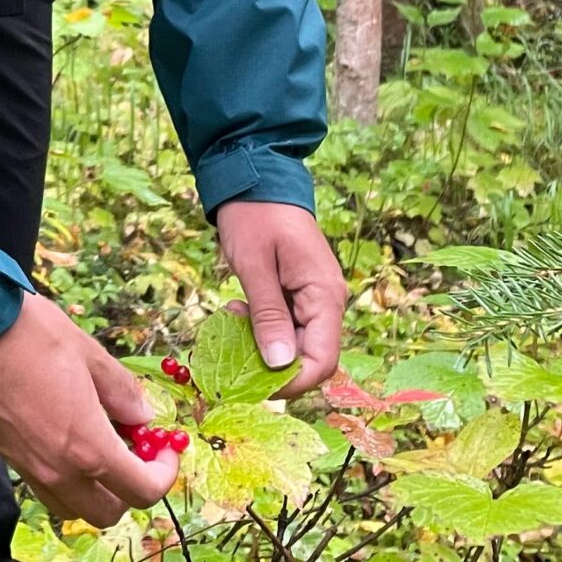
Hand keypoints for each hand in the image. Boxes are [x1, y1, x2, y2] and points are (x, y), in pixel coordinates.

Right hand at [0, 292, 179, 525]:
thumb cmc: (31, 335)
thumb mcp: (91, 355)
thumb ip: (123, 393)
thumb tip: (143, 417)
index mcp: (89, 447)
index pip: (142, 491)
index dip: (164, 474)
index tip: (165, 448)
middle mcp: (59, 470)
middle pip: (109, 511)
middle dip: (132, 487)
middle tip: (137, 449)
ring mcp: (30, 468)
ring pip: (75, 507)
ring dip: (98, 490)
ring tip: (103, 446)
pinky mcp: (8, 458)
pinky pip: (47, 490)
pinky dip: (68, 480)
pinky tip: (70, 439)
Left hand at [214, 199, 345, 400]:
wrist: (256, 178)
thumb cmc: (254, 216)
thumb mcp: (254, 265)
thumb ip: (268, 315)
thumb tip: (279, 365)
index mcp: (325, 295)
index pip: (322, 361)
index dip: (292, 383)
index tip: (253, 383)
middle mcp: (328, 301)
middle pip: (310, 357)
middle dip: (271, 364)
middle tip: (234, 342)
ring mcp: (315, 298)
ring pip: (296, 345)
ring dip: (263, 345)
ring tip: (233, 318)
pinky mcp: (300, 295)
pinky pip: (287, 327)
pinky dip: (262, 329)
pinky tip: (239, 312)